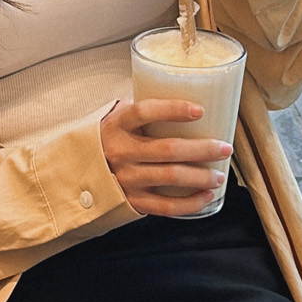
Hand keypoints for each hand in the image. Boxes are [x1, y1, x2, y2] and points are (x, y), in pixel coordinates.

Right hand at [100, 99, 232, 216]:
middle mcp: (120, 151)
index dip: (173, 110)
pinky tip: (206, 196)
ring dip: (200, 177)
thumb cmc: (108, 139)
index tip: (199, 110)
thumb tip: (184, 96)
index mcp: (117, 125)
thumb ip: (143, 109)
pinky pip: (165, 206)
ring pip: (170, 177)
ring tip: (219, 175)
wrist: (77, 172)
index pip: (144, 112)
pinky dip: (189, 203)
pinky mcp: (131, 200)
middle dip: (202, 149)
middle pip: (167, 149)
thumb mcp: (117, 118)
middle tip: (224, 148)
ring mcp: (125, 178)